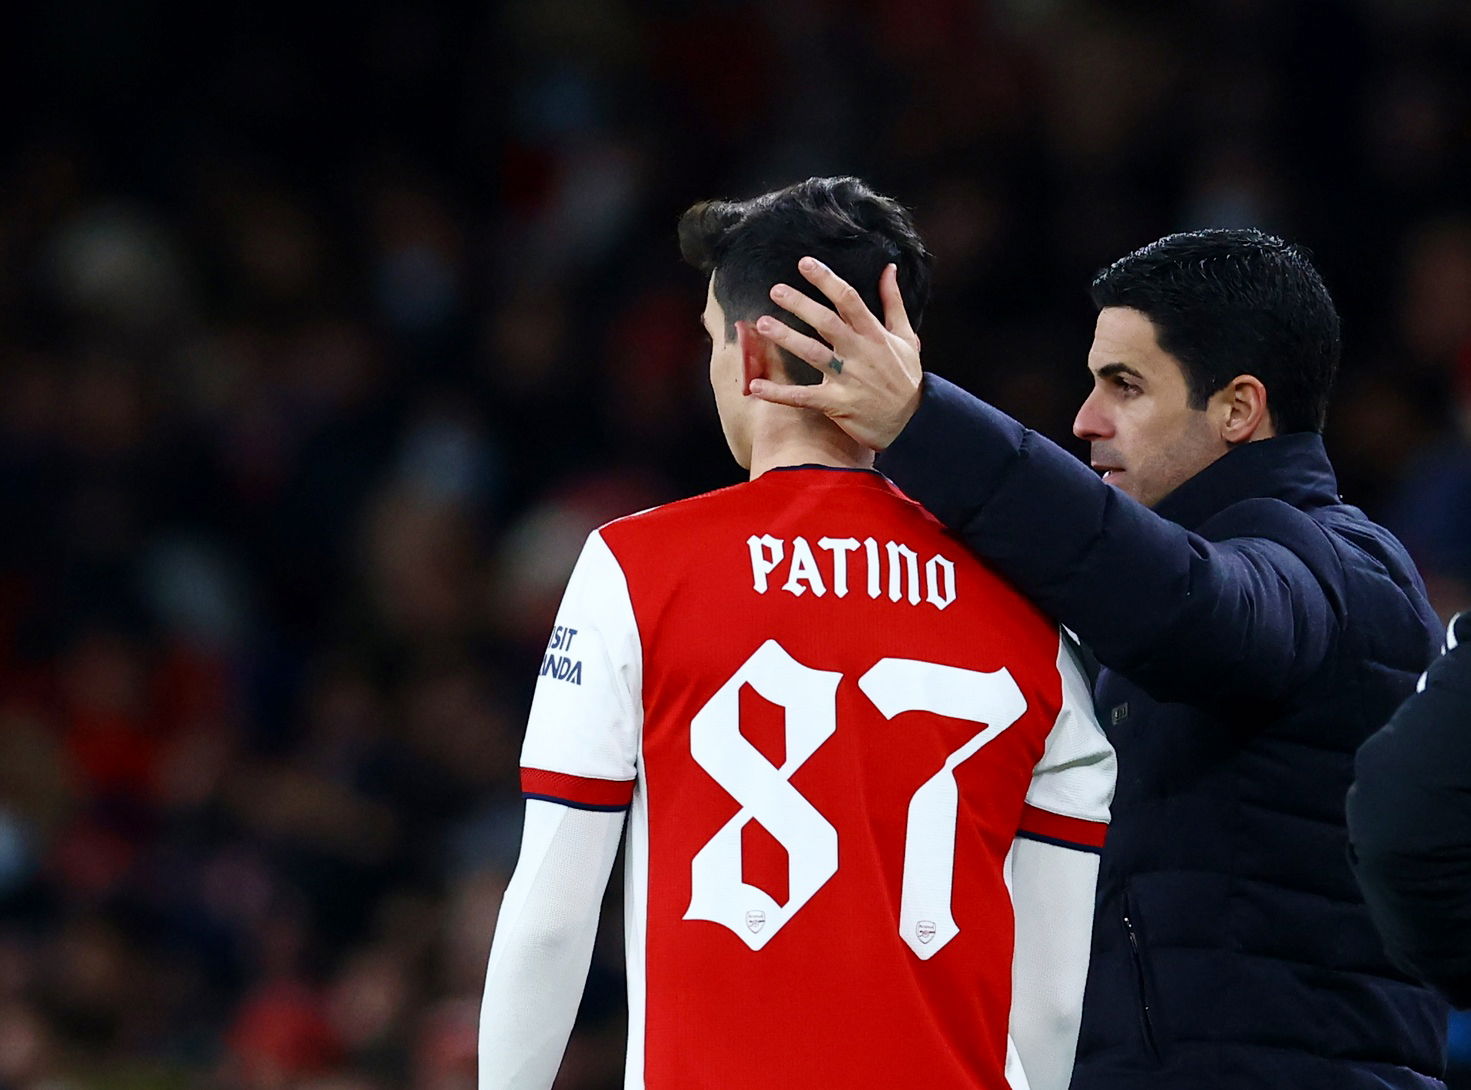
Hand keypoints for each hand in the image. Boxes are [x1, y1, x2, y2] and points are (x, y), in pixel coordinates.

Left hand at [750, 257, 923, 450]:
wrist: (913, 423)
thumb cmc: (905, 378)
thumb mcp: (906, 337)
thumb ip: (893, 302)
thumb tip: (889, 268)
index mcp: (874, 334)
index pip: (849, 299)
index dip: (826, 280)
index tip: (804, 264)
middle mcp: (860, 353)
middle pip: (827, 322)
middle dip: (801, 304)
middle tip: (776, 290)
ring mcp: (848, 379)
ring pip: (813, 354)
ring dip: (787, 338)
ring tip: (763, 324)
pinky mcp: (837, 404)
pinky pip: (803, 397)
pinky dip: (779, 393)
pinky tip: (756, 386)